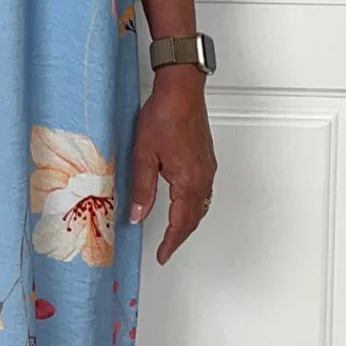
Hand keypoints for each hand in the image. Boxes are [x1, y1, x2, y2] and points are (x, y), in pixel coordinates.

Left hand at [130, 66, 216, 264]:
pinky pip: (203, 190)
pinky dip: (193, 205)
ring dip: (188, 222)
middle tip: (167, 249)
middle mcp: (202, 177)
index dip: (170, 243)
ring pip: (201, 205)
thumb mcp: (144, 154)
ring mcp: (207, 167)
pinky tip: (184, 203)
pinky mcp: (206, 158)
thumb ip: (142, 189)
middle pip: (194, 218)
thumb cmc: (164, 115)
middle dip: (180, 237)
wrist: (181, 89)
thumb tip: (138, 215)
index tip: (163, 255)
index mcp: (187, 181)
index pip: (181, 224)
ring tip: (174, 232)